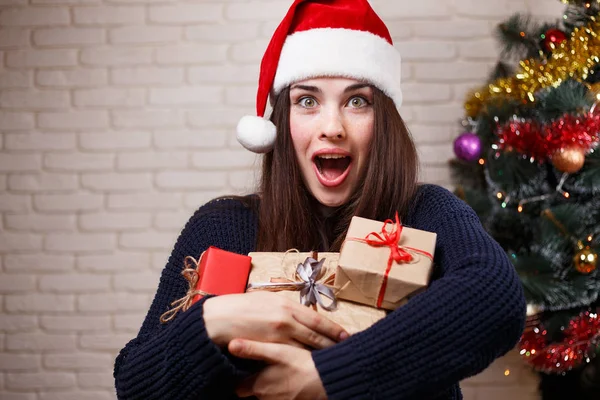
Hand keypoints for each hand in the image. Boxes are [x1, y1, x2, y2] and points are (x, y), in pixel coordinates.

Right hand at [203, 292, 347, 349]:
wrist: (217, 320)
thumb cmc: (238, 308)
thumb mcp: (263, 300)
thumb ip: (281, 305)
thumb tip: (295, 310)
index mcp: (286, 303)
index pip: (316, 318)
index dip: (333, 328)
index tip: (346, 335)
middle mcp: (287, 317)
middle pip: (317, 334)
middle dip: (333, 343)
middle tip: (348, 349)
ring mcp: (280, 333)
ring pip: (308, 346)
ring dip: (322, 354)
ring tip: (335, 360)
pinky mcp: (271, 346)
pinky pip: (293, 355)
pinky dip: (304, 360)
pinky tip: (312, 366)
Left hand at [229, 339, 327, 399]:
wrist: (327, 378)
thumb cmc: (301, 364)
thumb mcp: (276, 352)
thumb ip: (252, 349)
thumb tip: (231, 345)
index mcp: (258, 386)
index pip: (238, 387)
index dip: (240, 378)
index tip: (243, 367)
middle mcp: (265, 398)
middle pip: (251, 392)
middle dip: (254, 383)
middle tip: (261, 367)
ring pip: (266, 395)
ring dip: (270, 385)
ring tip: (277, 370)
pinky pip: (280, 397)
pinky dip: (282, 389)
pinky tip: (289, 377)